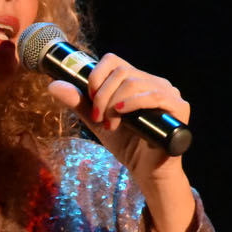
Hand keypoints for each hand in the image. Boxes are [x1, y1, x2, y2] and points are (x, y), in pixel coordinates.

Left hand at [45, 54, 194, 231]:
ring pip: (134, 82)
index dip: (96, 77)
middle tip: (98, 119)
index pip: (113, 61)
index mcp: (135, 80)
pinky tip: (121, 114)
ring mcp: (168, 92)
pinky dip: (133, 103)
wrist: (144, 169)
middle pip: (121, 72)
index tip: (90, 99)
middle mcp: (153, 81)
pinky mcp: (179, 107)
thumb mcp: (96, 121)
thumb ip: (78, 103)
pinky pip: (154, 96)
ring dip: (114, 104)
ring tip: (110, 125)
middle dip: (102, 96)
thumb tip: (53, 85)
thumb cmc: (125, 144)